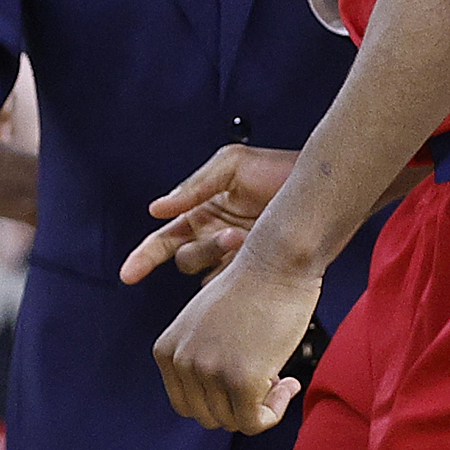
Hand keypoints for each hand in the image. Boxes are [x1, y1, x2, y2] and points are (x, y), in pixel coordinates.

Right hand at [123, 143, 297, 283]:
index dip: (143, 258)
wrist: (321, 188)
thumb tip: (157, 209)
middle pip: (185, 259)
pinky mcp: (255, 270)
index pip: (163, 241)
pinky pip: (232, 285)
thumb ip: (193, 186)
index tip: (128, 274)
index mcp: (200, 213)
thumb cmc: (278, 170)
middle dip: (204, 249)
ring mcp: (234, 257)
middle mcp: (212, 237)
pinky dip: (237, 276)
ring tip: (248, 239)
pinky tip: (255, 257)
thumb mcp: (232, 164)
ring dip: (222, 260)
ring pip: (207, 275)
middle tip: (232, 236)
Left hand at [154, 244, 323, 433]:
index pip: (187, 405)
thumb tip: (219, 407)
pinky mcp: (240, 378)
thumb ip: (201, 359)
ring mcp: (209, 370)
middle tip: (269, 383)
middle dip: (240, 407)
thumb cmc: (253, 286)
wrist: (277, 260)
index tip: (246, 382)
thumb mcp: (207, 323)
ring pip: (233, 422)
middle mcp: (181, 361)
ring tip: (281, 379)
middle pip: (208, 417)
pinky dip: (275, 412)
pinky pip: (255, 422)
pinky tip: (288, 385)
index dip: (220, 402)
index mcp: (166, 350)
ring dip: (262, 408)